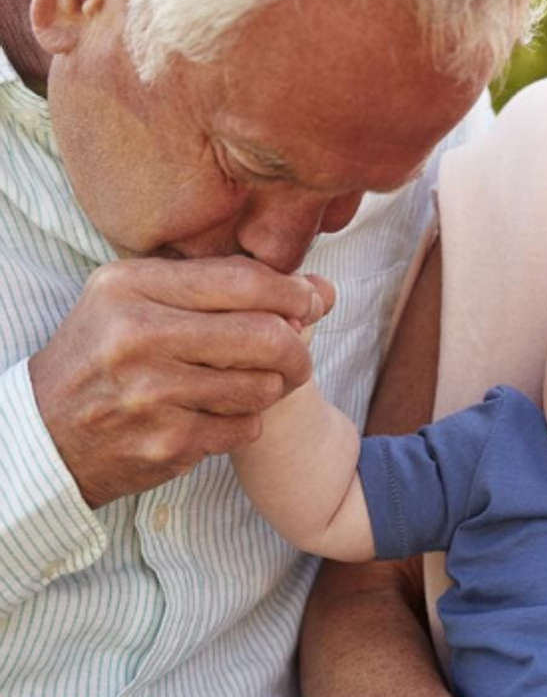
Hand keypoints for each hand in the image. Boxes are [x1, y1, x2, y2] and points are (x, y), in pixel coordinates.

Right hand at [29, 256, 335, 507]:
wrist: (43, 434)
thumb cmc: (105, 353)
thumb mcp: (142, 299)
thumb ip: (228, 286)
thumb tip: (324, 290)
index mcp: (131, 288)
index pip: (243, 281)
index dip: (293, 292)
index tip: (310, 302)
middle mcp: (138, 338)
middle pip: (266, 335)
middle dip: (298, 346)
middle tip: (297, 353)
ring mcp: (152, 395)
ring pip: (263, 386)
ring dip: (273, 387)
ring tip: (252, 382)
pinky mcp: (167, 443)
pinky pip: (246, 427)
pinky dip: (245, 421)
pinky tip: (217, 414)